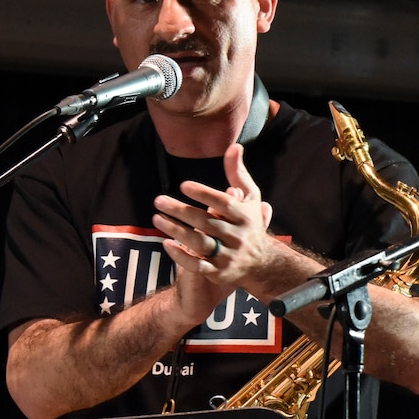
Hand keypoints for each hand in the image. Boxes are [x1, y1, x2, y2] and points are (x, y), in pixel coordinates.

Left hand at [152, 144, 282, 300]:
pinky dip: (181, 255)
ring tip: (157, 218)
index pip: (224, 203)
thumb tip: (234, 146)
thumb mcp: (250, 198)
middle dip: (180, 210)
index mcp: (246, 216)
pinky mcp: (219, 272)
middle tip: (158, 200)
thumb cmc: (249, 223)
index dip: (204, 194)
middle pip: (207, 222)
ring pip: (199, 242)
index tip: (183, 185)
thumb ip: (238, 173)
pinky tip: (166, 243)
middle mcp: (239, 236)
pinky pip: (198, 265)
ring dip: (175, 230)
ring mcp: (229, 255)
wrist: (261, 263)